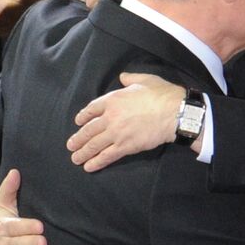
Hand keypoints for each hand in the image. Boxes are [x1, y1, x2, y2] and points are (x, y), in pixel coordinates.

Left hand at [67, 73, 185, 171]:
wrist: (173, 113)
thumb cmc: (161, 94)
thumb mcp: (144, 79)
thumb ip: (130, 79)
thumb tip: (122, 77)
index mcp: (113, 99)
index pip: (92, 109)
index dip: (83, 116)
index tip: (78, 122)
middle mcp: (111, 117)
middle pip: (89, 130)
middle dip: (78, 139)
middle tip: (71, 146)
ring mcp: (117, 133)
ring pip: (94, 144)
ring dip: (83, 152)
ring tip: (75, 159)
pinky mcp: (125, 146)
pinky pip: (107, 155)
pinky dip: (97, 162)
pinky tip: (89, 167)